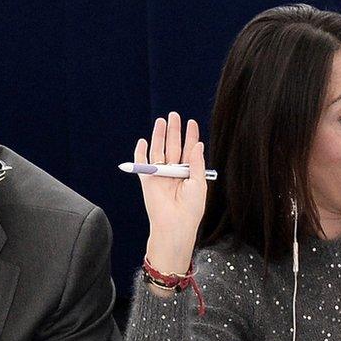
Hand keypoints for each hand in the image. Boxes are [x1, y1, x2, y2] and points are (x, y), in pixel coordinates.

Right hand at [134, 112, 207, 274]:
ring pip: (159, 151)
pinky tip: (143, 141)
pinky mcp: (148, 180)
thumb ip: (197, 163)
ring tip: (161, 121)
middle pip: (174, 146)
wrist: (175, 224)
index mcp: (189, 173)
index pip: (190, 150)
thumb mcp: (199, 183)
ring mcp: (161, 175)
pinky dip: (141, 153)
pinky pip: (142, 164)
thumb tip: (198, 144)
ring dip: (160, 136)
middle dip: (174, 131)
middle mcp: (175, 172)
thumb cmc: (191, 208)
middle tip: (174, 115)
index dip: (191, 136)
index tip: (191, 122)